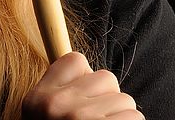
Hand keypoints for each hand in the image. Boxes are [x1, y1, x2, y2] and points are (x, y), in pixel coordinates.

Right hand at [22, 52, 143, 118]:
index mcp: (38, 99)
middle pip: (106, 78)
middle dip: (108, 100)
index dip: (87, 78)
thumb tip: (83, 65)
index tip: (86, 98)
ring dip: (121, 117)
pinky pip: (135, 118)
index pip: (75, 60)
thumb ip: (58, 91)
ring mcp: (80, 118)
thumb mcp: (42, 115)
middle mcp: (57, 105)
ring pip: (125, 100)